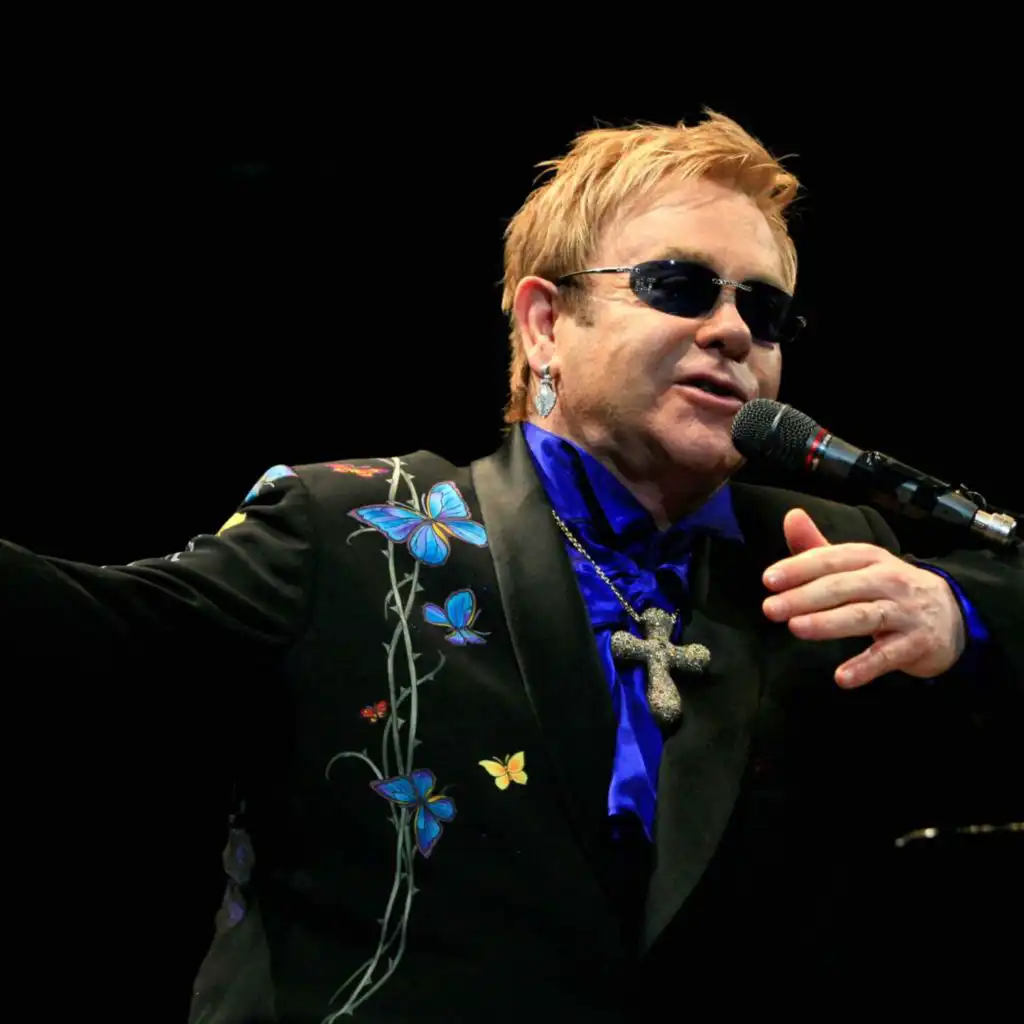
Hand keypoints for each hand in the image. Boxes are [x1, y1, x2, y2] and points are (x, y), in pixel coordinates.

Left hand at [761, 508, 965, 687]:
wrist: (951, 614)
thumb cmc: (887, 587)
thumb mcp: (855, 565)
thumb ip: (818, 547)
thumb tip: (790, 516)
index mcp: (868, 558)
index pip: (830, 559)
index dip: (799, 568)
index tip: (768, 580)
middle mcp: (888, 580)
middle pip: (842, 586)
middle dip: (804, 597)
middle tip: (770, 609)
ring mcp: (904, 612)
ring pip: (863, 616)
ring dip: (828, 623)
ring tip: (796, 628)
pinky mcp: (917, 643)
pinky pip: (888, 655)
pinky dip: (865, 666)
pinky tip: (842, 678)